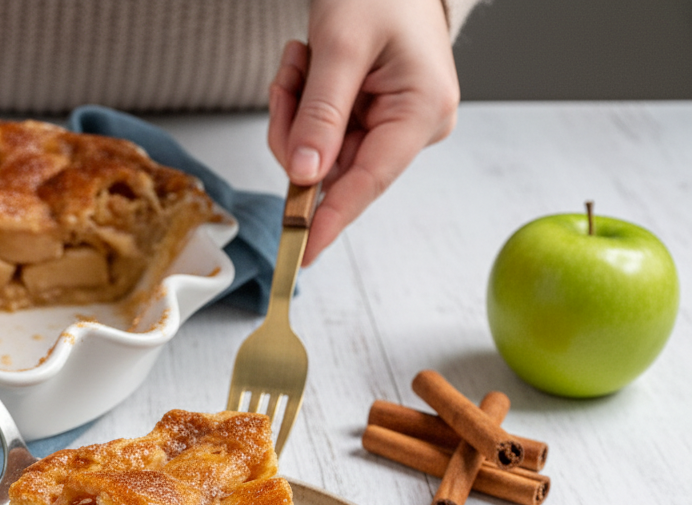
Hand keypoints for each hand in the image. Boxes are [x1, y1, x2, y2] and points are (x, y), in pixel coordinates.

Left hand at [268, 0, 459, 264]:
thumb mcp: (341, 46)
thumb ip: (320, 114)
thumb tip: (304, 176)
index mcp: (421, 113)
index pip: (367, 182)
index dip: (329, 219)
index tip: (301, 252)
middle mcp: (413, 126)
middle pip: (332, 167)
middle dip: (295, 130)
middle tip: (289, 78)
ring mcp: (392, 124)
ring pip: (318, 151)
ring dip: (294, 109)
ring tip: (302, 59)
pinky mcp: (372, 117)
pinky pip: (320, 132)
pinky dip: (300, 102)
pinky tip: (306, 64)